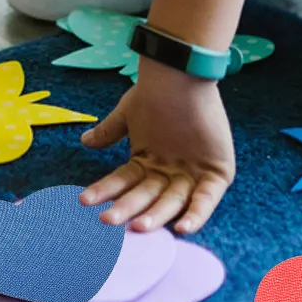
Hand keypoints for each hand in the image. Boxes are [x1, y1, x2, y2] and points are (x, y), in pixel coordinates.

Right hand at [79, 61, 235, 233]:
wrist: (181, 74)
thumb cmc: (156, 93)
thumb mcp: (128, 114)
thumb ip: (109, 131)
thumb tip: (85, 141)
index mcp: (148, 163)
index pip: (123, 182)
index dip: (105, 191)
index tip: (84, 200)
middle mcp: (168, 174)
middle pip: (145, 196)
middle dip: (126, 208)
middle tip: (107, 220)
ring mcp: (192, 176)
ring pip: (172, 202)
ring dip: (156, 215)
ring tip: (138, 227)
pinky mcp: (216, 175)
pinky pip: (206, 199)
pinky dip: (196, 213)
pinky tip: (183, 227)